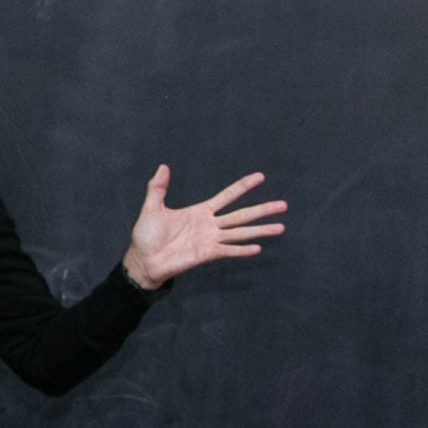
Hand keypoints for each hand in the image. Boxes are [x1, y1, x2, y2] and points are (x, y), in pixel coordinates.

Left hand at [121, 166, 286, 290]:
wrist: (143, 260)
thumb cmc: (147, 236)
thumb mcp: (152, 208)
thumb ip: (158, 188)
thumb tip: (163, 167)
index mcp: (200, 212)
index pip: (227, 196)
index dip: (243, 186)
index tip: (261, 176)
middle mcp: (210, 225)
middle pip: (242, 215)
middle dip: (263, 209)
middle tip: (284, 205)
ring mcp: (210, 240)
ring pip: (241, 233)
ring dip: (260, 230)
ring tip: (281, 227)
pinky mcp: (207, 254)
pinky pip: (228, 250)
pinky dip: (242, 250)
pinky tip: (257, 247)